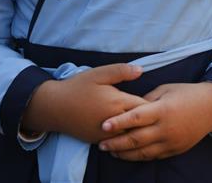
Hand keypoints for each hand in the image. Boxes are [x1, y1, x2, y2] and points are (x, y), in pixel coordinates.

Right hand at [21, 63, 146, 143]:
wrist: (55, 107)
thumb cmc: (78, 87)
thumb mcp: (99, 73)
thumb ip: (121, 71)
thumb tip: (141, 70)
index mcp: (118, 103)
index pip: (146, 107)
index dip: (152, 104)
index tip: (156, 100)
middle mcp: (115, 121)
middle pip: (141, 124)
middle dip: (148, 119)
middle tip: (153, 113)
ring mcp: (107, 134)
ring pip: (131, 135)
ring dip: (137, 129)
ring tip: (142, 122)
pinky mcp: (100, 141)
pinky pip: (119, 142)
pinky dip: (125, 136)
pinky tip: (126, 129)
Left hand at [98, 82, 211, 160]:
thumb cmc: (186, 93)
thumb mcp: (165, 89)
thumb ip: (146, 101)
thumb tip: (128, 108)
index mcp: (162, 110)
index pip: (136, 118)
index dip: (118, 122)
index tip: (103, 126)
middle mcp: (166, 128)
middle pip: (136, 139)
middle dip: (116, 143)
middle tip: (100, 144)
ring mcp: (171, 141)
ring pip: (143, 152)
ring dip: (124, 153)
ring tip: (110, 151)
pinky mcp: (175, 150)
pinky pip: (153, 156)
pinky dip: (138, 156)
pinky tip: (127, 154)